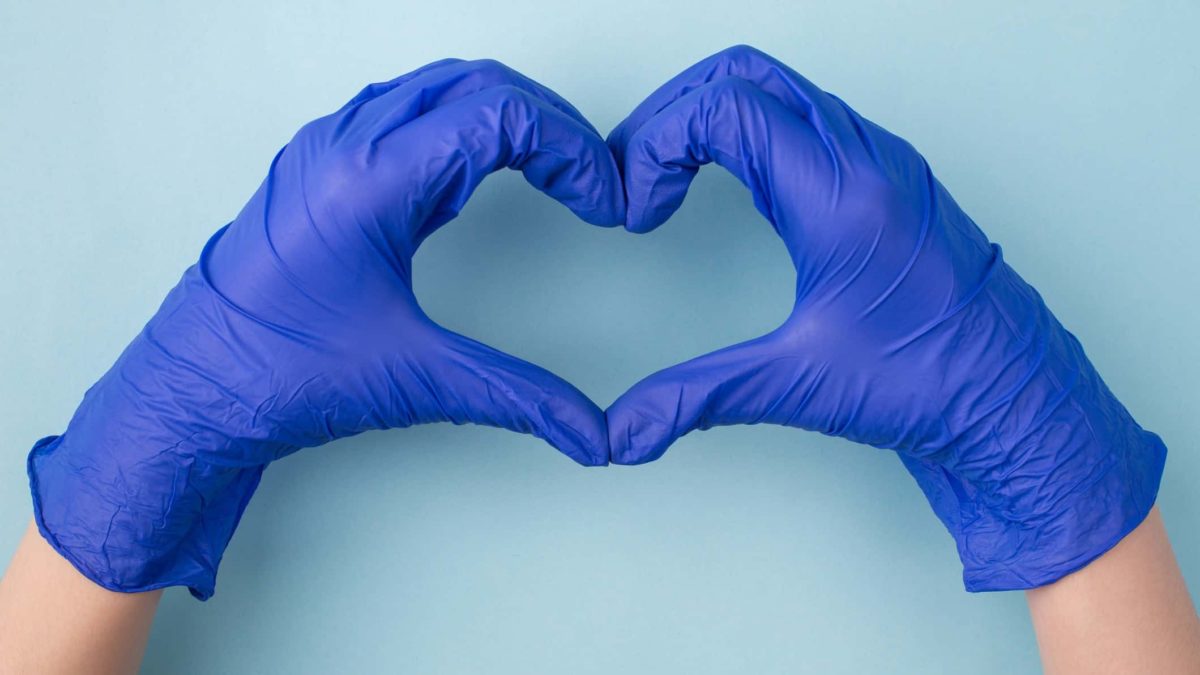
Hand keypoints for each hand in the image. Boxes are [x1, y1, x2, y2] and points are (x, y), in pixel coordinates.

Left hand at [27, 58, 622, 598]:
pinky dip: (455, 127)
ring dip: (501, 117)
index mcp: (369, 182)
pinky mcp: (314, 166)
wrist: (190, 395)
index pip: (499, 115)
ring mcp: (322, 149)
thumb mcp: (413, 380)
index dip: (571, 150)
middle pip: (476, 84)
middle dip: (548, 125)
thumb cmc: (275, 377)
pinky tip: (473, 177)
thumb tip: (587, 429)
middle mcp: (342, 147)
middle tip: (587, 179)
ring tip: (547, 170)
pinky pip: (399, 111)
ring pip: (436, 88)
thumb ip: (517, 397)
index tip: (601, 198)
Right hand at [605, 45, 1165, 590]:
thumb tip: (624, 429)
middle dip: (674, 111)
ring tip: (671, 174)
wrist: (1017, 405)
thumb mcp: (800, 383)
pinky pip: (813, 119)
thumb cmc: (937, 386)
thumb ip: (696, 397)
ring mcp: (886, 165)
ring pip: (782, 90)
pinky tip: (736, 185)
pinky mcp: (893, 184)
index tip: (639, 206)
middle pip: (747, 75)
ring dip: (715, 116)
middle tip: (636, 168)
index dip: (658, 144)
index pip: (725, 107)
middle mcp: (869, 161)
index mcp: (843, 194)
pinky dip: (756, 131)